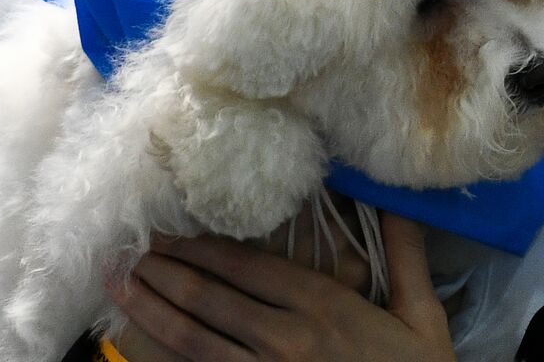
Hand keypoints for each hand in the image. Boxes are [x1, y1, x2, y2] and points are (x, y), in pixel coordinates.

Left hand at [106, 212, 455, 361]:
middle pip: (210, 301)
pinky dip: (167, 361)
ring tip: (121, 288)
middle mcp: (286, 340)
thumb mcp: (423, 316)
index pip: (248, 268)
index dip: (202, 248)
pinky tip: (140, 347)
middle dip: (165, 273)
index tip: (169, 230)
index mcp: (324, 308)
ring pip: (194, 342)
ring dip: (152, 312)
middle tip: (127, 252)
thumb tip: (396, 198)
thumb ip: (405, 254)